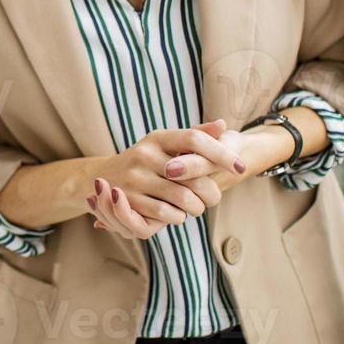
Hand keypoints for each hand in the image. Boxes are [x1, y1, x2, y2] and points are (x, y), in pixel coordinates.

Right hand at [84, 120, 245, 239]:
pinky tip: (177, 214)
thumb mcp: (166, 144)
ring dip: (196, 208)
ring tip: (194, 207)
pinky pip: (166, 215)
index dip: (221, 153)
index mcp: (157, 137)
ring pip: (183, 199)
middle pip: (195, 177)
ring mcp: (134, 178)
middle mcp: (144, 154)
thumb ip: (195, 135)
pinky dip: (177, 218)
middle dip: (211, 192)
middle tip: (212, 198)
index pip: (195, 139)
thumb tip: (222, 125)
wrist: (103, 178)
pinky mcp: (128, 201)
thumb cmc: (147, 161)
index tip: (240, 167)